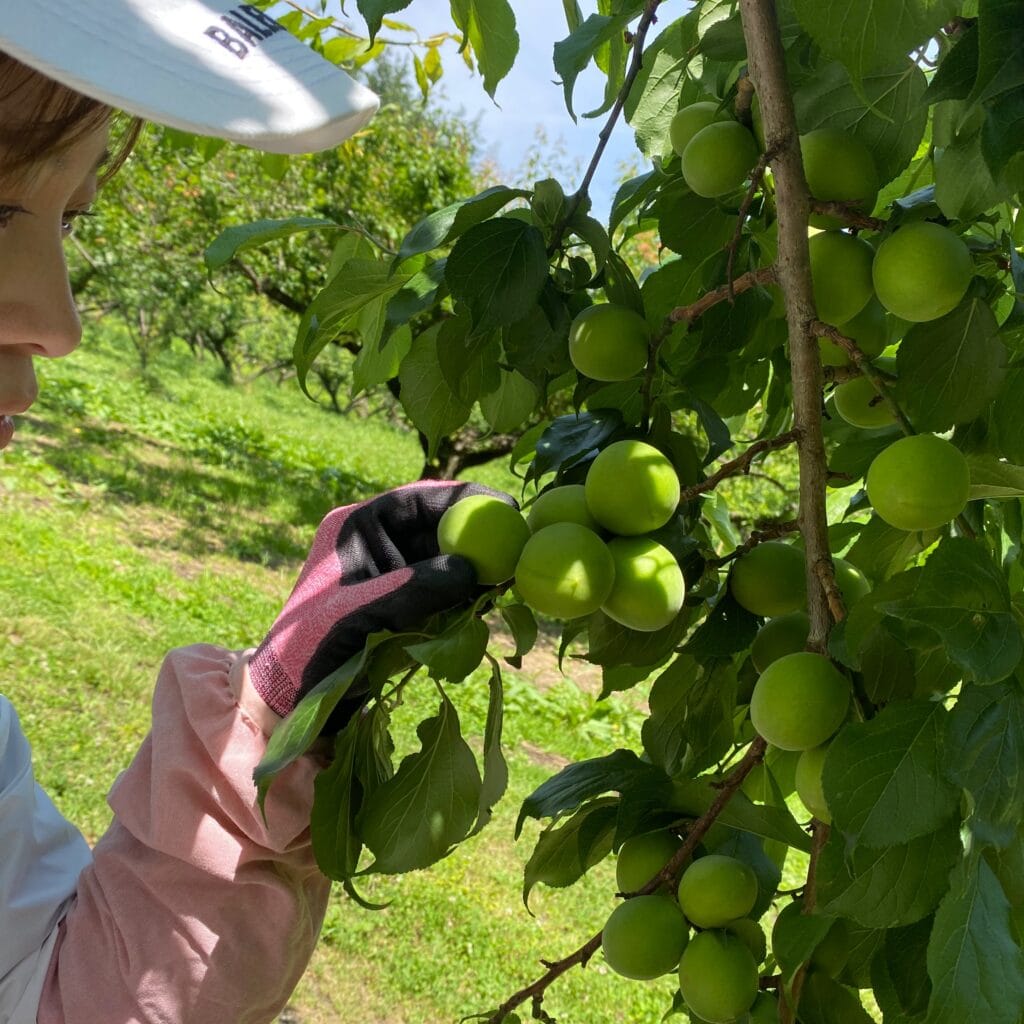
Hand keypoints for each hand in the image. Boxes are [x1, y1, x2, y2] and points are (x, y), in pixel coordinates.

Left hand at [249, 480, 514, 726]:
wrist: (288, 700)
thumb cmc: (310, 651)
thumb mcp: (361, 615)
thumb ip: (414, 588)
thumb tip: (470, 568)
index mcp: (355, 529)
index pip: (418, 500)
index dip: (465, 499)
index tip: (506, 507)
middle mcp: (376, 543)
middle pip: (440, 527)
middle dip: (478, 538)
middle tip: (518, 551)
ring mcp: (392, 574)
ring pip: (448, 559)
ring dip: (476, 571)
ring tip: (504, 585)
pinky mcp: (404, 604)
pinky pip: (445, 590)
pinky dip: (466, 598)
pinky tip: (485, 609)